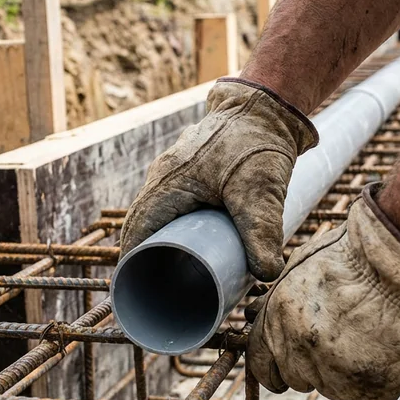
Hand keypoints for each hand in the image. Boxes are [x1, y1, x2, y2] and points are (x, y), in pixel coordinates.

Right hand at [120, 79, 318, 281]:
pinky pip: (171, 206)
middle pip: (142, 227)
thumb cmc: (256, 142)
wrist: (266, 105)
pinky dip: (174, 229)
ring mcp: (175, 174)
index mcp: (167, 184)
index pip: (136, 232)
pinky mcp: (191, 173)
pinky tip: (188, 248)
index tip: (134, 293)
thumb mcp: (260, 191)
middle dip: (145, 260)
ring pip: (157, 217)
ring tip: (170, 278)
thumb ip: (262, 232)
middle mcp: (163, 178)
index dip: (132, 265)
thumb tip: (267, 275)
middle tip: (156, 294)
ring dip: (160, 245)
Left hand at [246, 184, 399, 399]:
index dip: (276, 365)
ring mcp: (334, 375)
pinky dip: (382, 382)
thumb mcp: (302, 266)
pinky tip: (392, 351)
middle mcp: (299, 352)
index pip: (261, 365)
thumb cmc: (358, 254)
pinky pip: (371, 398)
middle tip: (345, 337)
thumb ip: (278, 300)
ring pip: (335, 388)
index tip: (292, 362)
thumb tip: (256, 314)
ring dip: (349, 372)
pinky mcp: (370, 390)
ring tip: (373, 335)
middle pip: (298, 378)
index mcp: (277, 322)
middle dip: (315, 365)